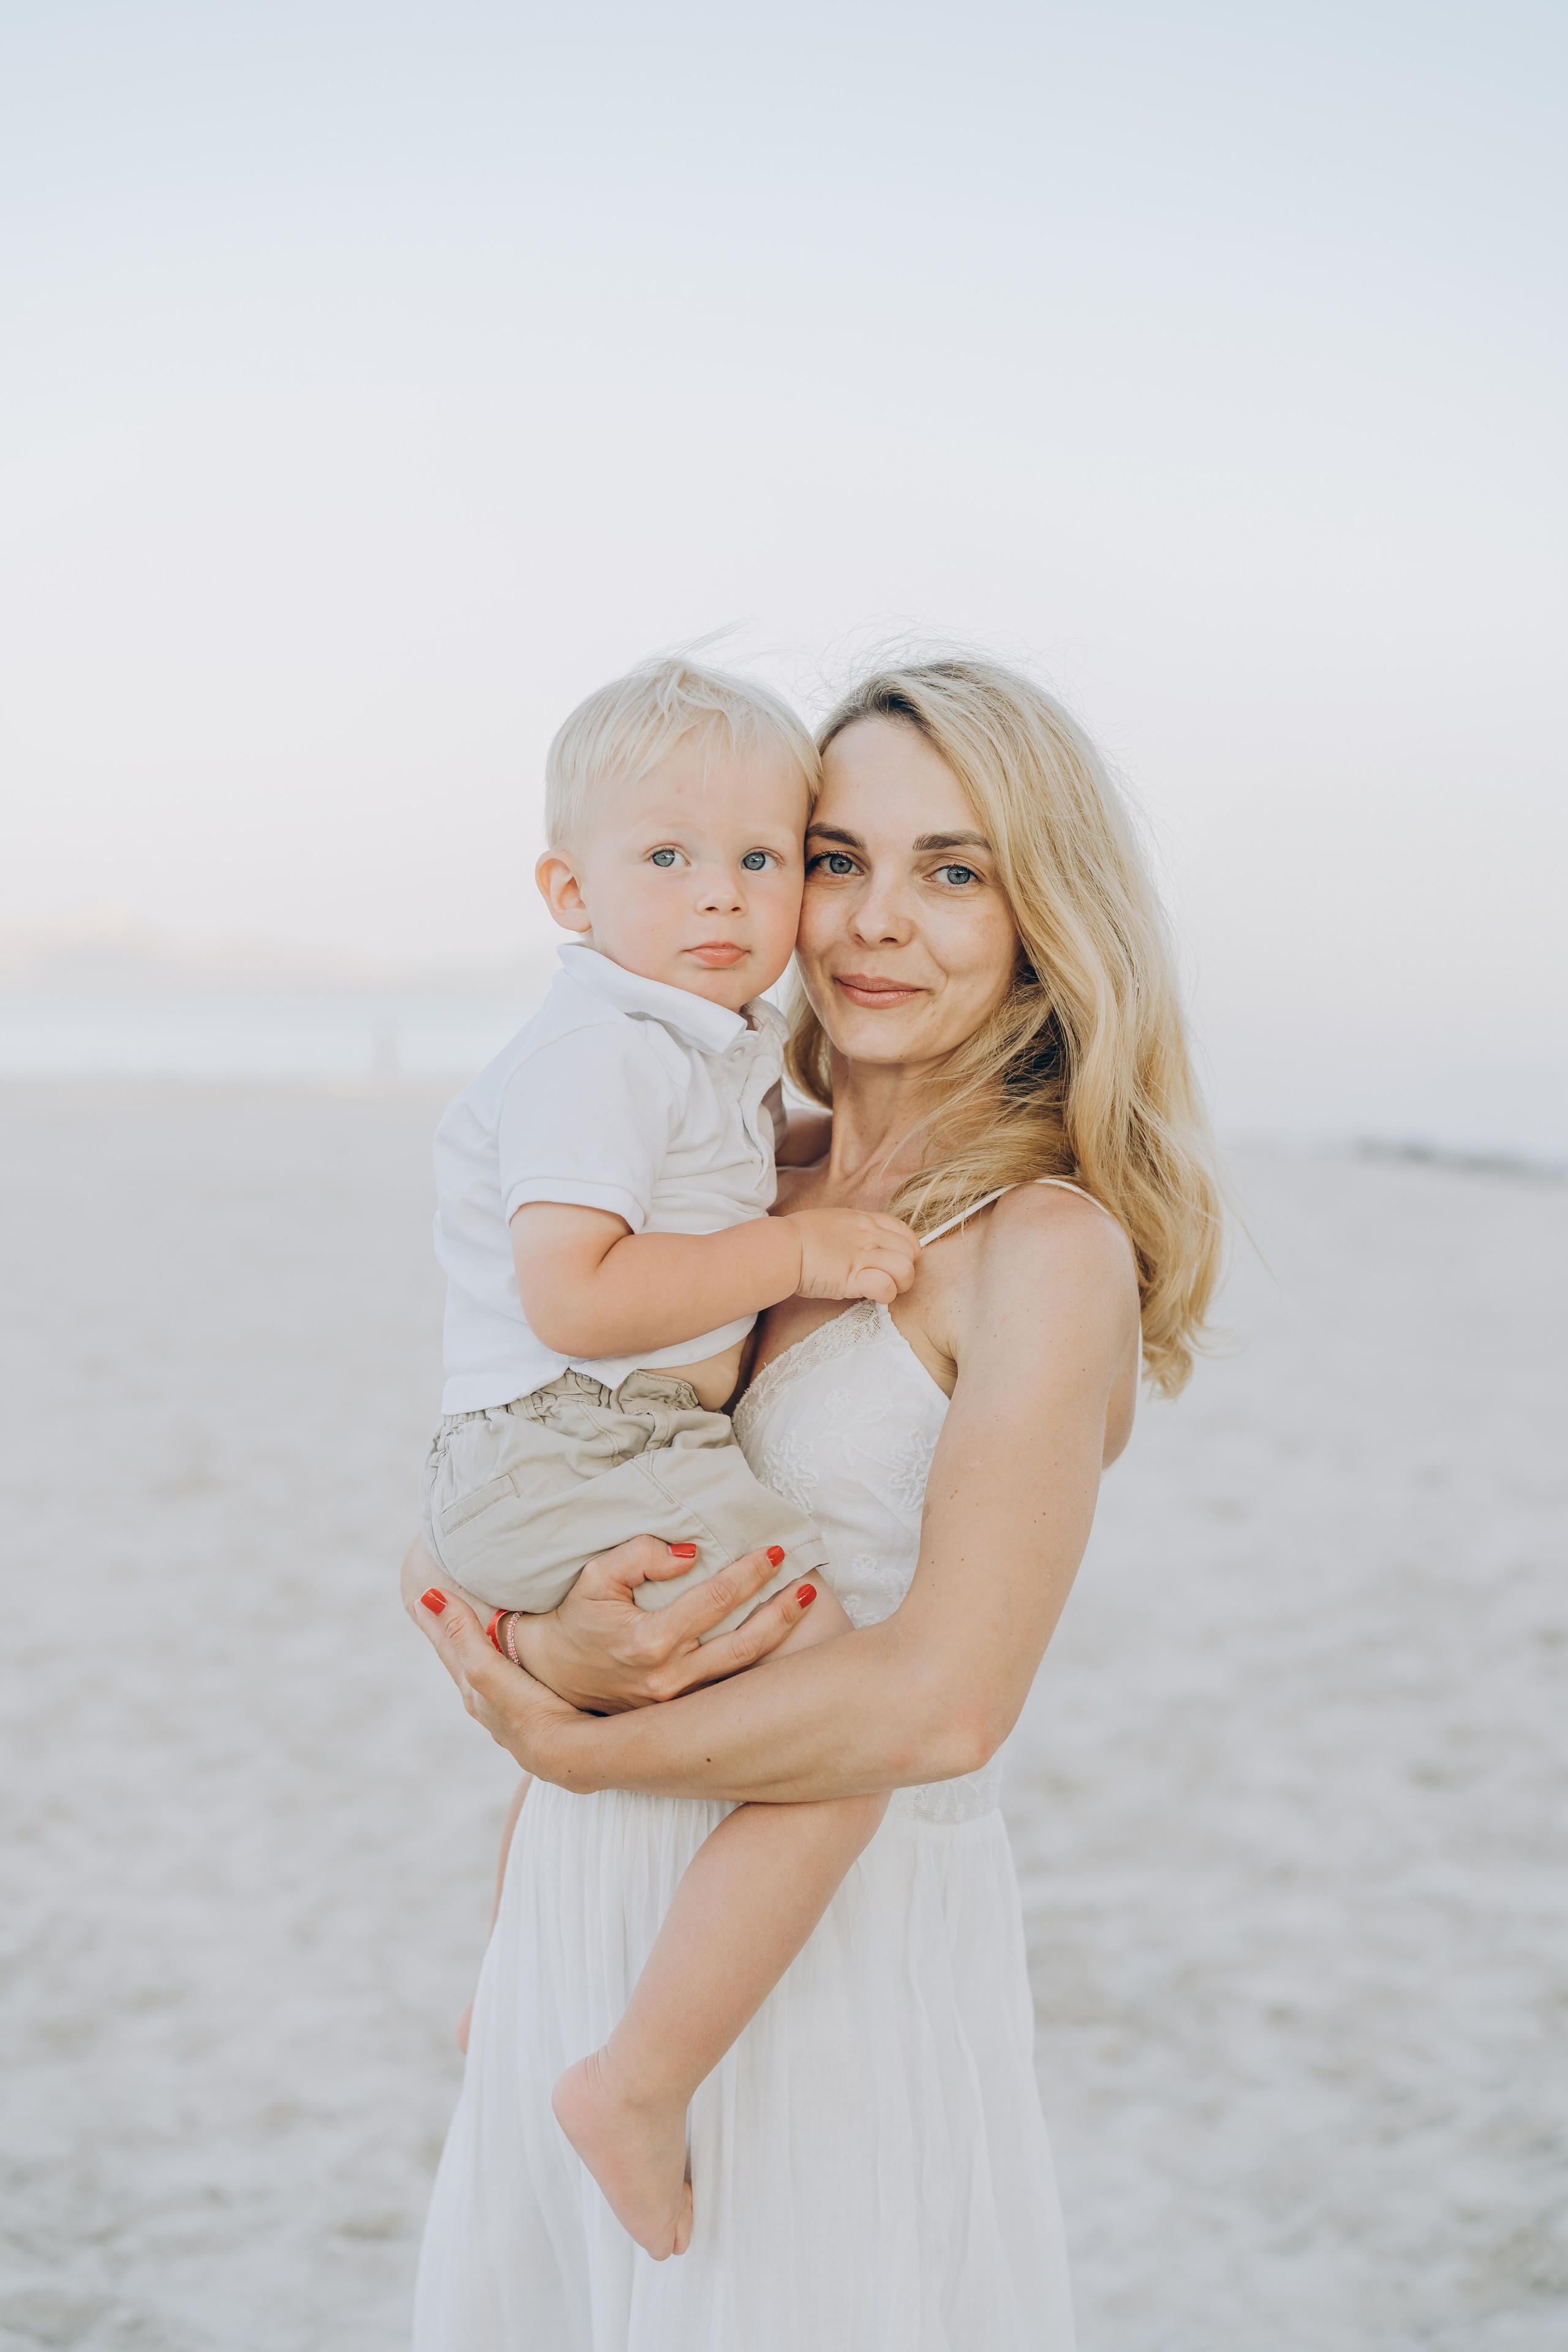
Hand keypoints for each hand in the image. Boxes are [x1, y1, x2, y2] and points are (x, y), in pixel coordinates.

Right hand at [399, 1531, 815, 1716]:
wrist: (549, 1675)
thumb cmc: (575, 1617)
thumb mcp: (596, 1576)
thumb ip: (640, 1555)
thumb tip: (692, 1552)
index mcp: (649, 1642)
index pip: (715, 1600)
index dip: (750, 1573)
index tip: (776, 1551)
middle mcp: (669, 1679)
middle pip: (744, 1644)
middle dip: (782, 1613)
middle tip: (810, 1585)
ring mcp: (677, 1702)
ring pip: (742, 1670)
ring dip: (779, 1639)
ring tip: (805, 1607)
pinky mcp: (679, 1714)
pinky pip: (728, 1687)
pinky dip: (757, 1665)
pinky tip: (779, 1642)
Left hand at [402, 1554, 584, 1777]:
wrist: (565, 1753)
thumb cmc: (524, 1709)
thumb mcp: (485, 1667)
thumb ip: (461, 1633)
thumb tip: (428, 1597)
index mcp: (473, 1690)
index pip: (447, 1648)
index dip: (434, 1623)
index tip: (420, 1598)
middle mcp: (487, 1704)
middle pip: (463, 1663)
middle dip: (452, 1639)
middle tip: (443, 1614)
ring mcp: (512, 1713)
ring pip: (488, 1677)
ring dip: (481, 1656)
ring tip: (482, 1640)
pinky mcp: (540, 1716)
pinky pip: (514, 1686)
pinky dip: (509, 1670)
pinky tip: (522, 1672)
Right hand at [783, 1208, 919, 1305]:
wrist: (781, 1247)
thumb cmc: (798, 1236)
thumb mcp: (832, 1221)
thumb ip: (853, 1231)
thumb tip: (862, 1244)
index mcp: (864, 1220)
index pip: (905, 1231)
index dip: (907, 1249)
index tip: (893, 1261)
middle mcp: (868, 1235)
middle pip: (911, 1251)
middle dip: (907, 1269)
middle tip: (890, 1279)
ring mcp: (862, 1255)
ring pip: (905, 1269)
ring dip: (900, 1284)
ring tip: (884, 1289)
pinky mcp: (853, 1278)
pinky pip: (886, 1287)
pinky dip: (885, 1295)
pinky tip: (873, 1296)